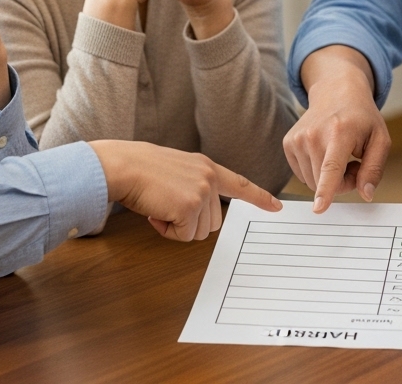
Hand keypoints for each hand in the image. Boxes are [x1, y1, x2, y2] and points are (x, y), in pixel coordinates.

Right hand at [88, 140, 281, 240]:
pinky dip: (166, 231)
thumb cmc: (141, 169)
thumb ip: (194, 185)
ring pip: (199, 232)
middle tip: (167, 206)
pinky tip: (155, 212)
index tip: (277, 206)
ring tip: (160, 206)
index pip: (239, 183)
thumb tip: (196, 212)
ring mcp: (201, 192)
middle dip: (190, 223)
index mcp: (206, 167)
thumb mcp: (177, 171)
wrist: (123, 166)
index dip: (259, 196)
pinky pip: (183, 236)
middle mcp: (208, 178)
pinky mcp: (189, 207)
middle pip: (214, 222)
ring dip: (177, 227)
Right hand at [283, 46, 389, 212]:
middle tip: (354, 163)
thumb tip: (366, 194)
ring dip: (328, 178)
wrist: (336, 92)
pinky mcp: (289, 143)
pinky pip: (303, 175)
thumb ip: (374, 168)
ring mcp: (298, 138)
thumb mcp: (380, 139)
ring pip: (312, 182)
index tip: (318, 208)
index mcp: (340, 132)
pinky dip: (316, 171)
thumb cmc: (361, 117)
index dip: (326, 190)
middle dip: (342, 183)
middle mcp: (314, 134)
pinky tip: (324, 152)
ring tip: (339, 154)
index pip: (332, 167)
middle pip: (324, 182)